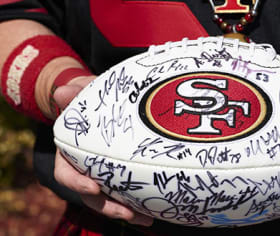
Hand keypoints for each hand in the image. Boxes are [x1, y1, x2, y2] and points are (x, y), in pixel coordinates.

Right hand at [52, 75, 153, 225]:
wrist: (102, 103)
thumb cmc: (90, 100)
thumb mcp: (83, 94)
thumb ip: (75, 94)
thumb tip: (63, 93)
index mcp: (69, 154)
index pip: (66, 173)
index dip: (77, 183)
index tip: (94, 188)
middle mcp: (84, 169)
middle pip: (91, 196)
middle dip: (108, 207)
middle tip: (128, 214)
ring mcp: (103, 174)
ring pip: (110, 200)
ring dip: (127, 211)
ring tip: (147, 218)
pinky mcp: (120, 175)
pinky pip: (127, 192)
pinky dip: (140, 201)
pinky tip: (157, 207)